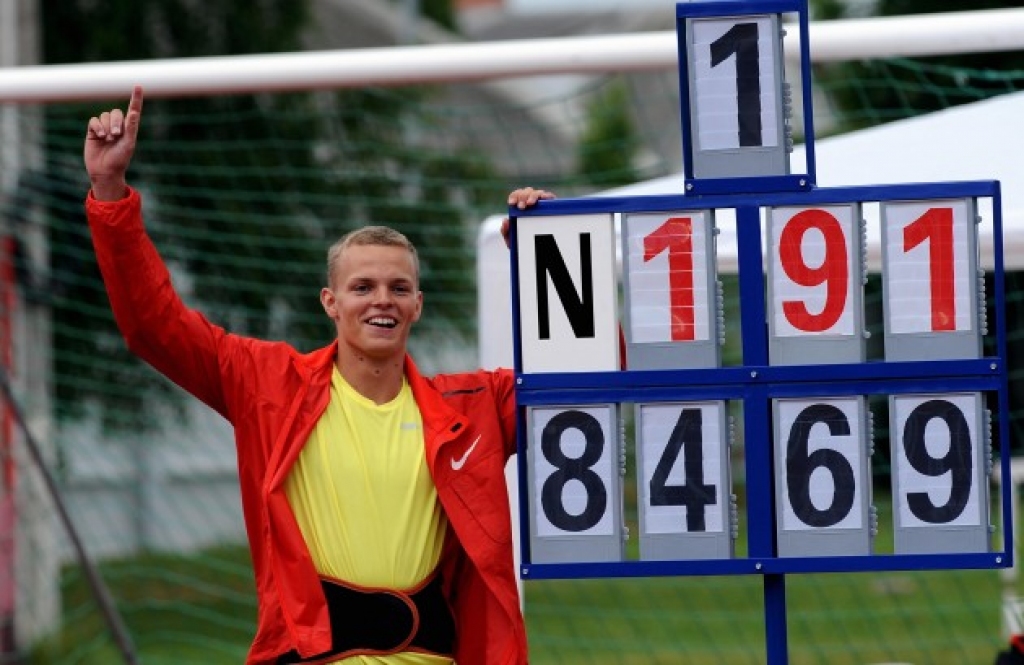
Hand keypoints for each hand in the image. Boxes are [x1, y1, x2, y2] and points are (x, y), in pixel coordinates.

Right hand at [84, 85, 143, 200]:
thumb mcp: (129, 144)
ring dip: (106, 126)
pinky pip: (93, 120)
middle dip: (116, 122)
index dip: (135, 98)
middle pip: (116, 112)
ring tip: (108, 139)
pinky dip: (97, 127)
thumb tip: (134, 112)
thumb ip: (131, 128)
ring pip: (104, 115)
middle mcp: (118, 126)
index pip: (133, 110)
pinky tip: (100, 137)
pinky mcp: (93, 131)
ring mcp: (105, 128)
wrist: (105, 171)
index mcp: (130, 129)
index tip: (138, 86)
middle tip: (116, 136)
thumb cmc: (120, 160)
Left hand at [502, 187, 555, 245]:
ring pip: (538, 193)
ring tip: (530, 204)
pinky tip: (543, 201)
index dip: (514, 196)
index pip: (516, 195)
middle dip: (522, 197)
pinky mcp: (552, 207)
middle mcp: (530, 203)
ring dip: (533, 196)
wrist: (535, 251)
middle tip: (521, 207)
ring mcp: (541, 204)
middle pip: (527, 191)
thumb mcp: (512, 239)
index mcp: (520, 207)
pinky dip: (547, 197)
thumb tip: (505, 220)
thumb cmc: (523, 243)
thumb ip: (506, 231)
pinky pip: (550, 197)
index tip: (512, 203)